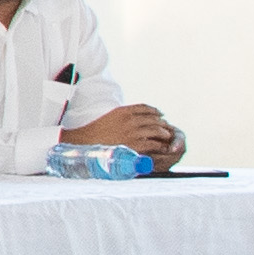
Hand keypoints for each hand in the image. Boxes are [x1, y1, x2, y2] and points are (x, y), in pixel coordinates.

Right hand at [68, 104, 184, 165]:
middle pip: (153, 118)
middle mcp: (130, 120)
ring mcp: (133, 132)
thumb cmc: (95, 131)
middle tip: (166, 126)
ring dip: (164, 133)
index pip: (145, 108)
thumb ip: (121, 115)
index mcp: (123, 111)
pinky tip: (162, 147)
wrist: (86, 142)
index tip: (160, 114)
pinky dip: (160, 144)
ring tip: (167, 136)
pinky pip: (153, 143)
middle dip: (162, 122)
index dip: (154, 111)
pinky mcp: (135, 145)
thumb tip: (130, 116)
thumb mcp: (108, 116)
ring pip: (156, 130)